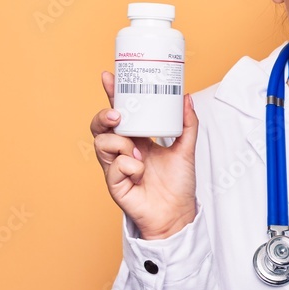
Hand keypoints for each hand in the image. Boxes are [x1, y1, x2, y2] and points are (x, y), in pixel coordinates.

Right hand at [90, 71, 198, 238]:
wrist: (177, 213)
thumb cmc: (178, 184)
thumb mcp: (186, 149)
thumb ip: (188, 124)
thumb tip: (186, 97)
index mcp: (137, 138)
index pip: (121, 111)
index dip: (113, 94)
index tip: (109, 76)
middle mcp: (122, 149)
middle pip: (100, 125)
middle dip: (104, 116)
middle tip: (117, 115)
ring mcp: (115, 166)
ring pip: (102, 143)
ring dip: (120, 144)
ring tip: (138, 153)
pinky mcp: (114, 183)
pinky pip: (114, 167)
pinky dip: (129, 167)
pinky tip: (139, 174)